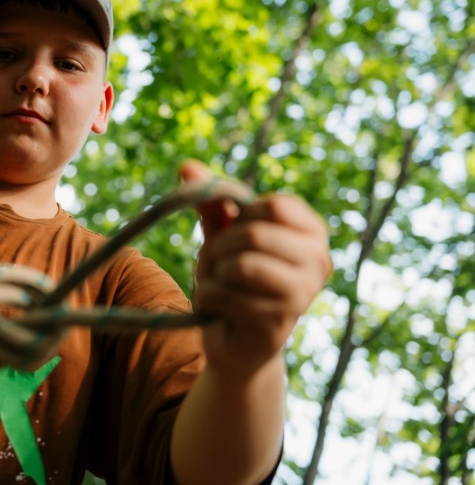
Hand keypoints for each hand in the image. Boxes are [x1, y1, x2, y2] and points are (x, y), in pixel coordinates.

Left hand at [180, 160, 331, 377]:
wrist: (236, 339)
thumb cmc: (235, 278)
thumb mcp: (224, 233)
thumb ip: (210, 200)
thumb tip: (186, 166)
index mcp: (312, 233)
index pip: (273, 206)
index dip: (241, 217)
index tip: (237, 233)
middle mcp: (319, 262)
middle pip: (253, 234)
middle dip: (220, 247)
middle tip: (220, 263)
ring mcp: (303, 295)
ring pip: (239, 265)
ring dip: (214, 272)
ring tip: (221, 283)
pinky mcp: (277, 323)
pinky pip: (223, 294)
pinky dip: (207, 297)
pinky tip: (218, 308)